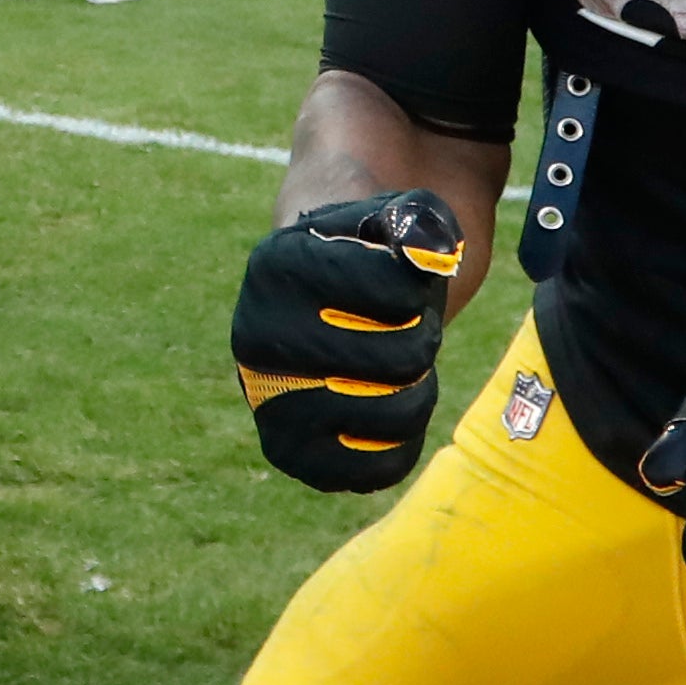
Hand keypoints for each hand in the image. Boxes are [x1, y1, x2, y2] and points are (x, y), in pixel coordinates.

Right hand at [230, 190, 461, 490]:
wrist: (312, 298)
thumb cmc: (366, 252)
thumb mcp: (393, 215)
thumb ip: (419, 222)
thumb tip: (428, 252)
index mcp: (278, 264)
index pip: (395, 287)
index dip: (423, 285)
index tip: (402, 277)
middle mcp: (257, 334)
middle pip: (400, 358)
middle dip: (422, 339)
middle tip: (408, 327)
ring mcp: (265, 399)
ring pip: (393, 415)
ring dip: (418, 390)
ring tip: (400, 368)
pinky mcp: (285, 451)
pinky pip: (374, 469)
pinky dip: (401, 441)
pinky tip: (387, 407)